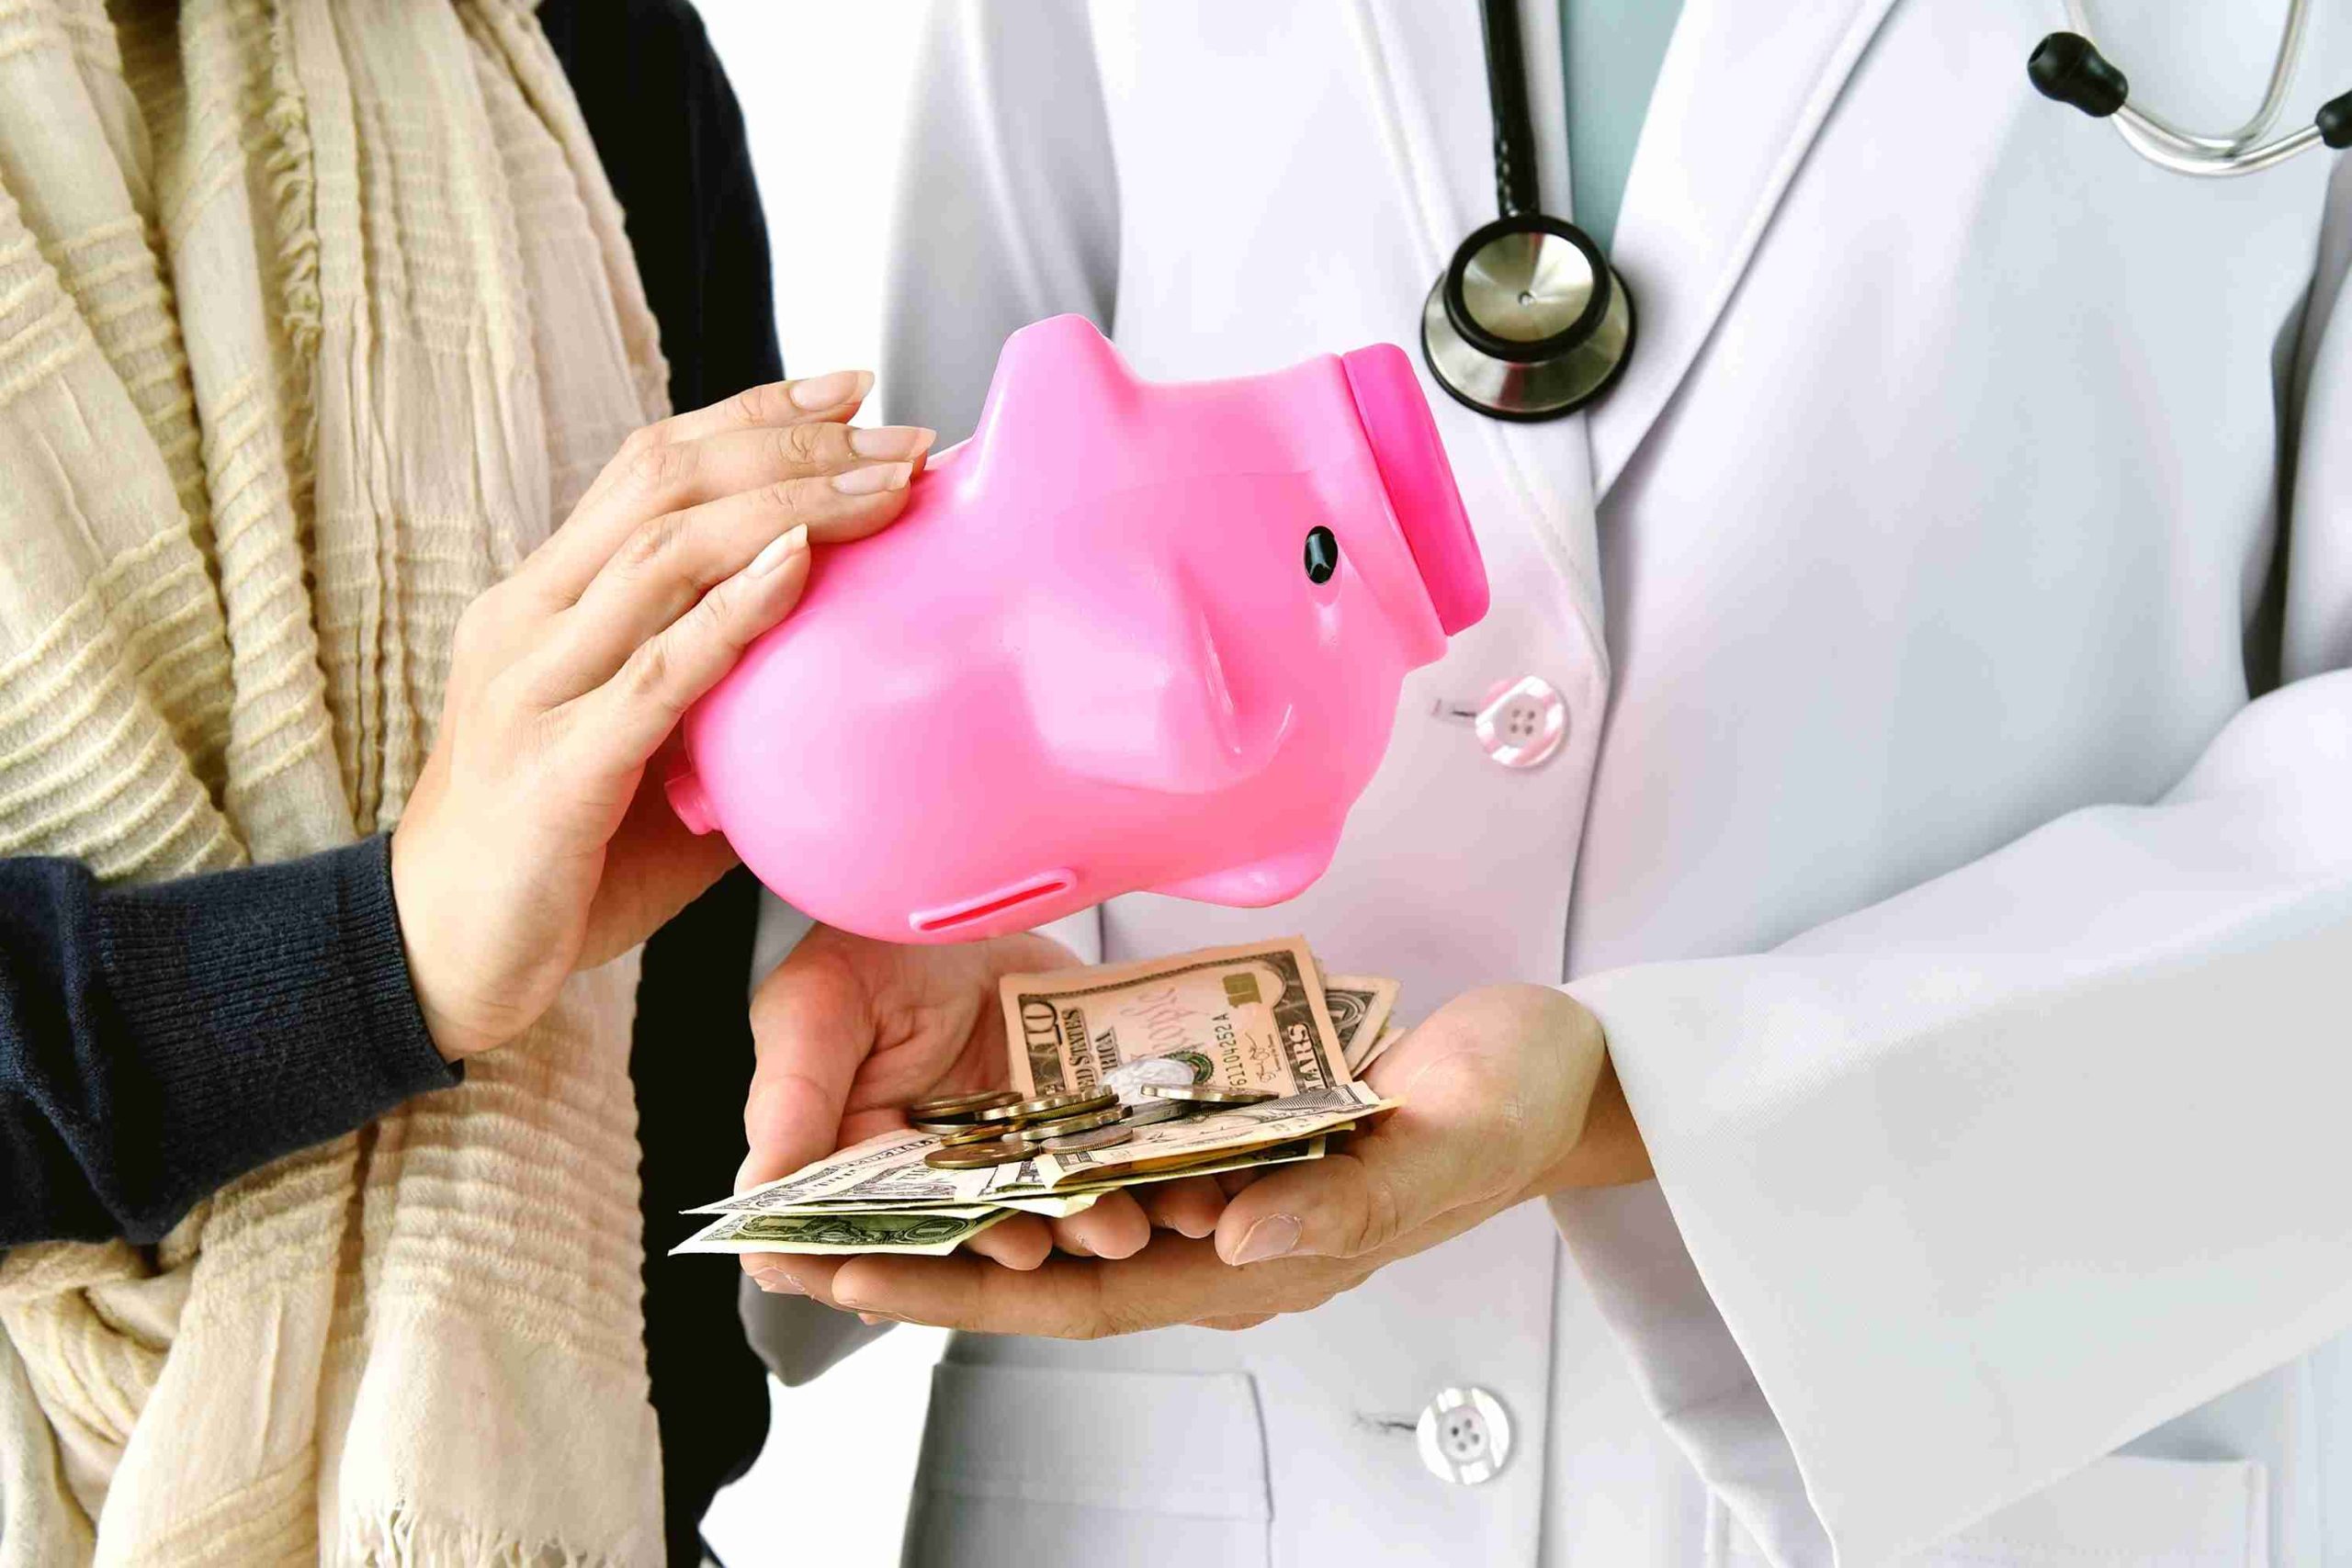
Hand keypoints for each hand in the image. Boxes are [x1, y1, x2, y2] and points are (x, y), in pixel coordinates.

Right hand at [392, 372, 934, 1058]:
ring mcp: (534, 687)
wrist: (437, 961)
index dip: (749, 415)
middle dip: (789, 442)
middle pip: (663, 484)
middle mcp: (529, 620)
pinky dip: (734, 611)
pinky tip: (799, 566)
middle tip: (894, 431)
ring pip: (662, 554)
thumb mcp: (645, 757)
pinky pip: (657, 672)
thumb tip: (840, 677)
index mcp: (544, 602)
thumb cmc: (555, 861)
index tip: (848, 390)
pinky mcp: (556, 768)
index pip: (648, 467)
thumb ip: (721, 702)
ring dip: (788, 507)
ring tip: (881, 487)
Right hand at [737, 927, 1234, 1290]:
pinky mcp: (1080, 1115)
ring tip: (1121, 1228)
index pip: (872, 1235)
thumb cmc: (869, 942)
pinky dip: (1148, 1178)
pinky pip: (1117, 1157)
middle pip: (976, 1232)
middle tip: (1040, 1247)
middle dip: (1013, 1244)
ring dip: (1087, 1224)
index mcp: (860, 1158)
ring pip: (1056, 1205)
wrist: (969, 885)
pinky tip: (1181, 1194)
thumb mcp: (818, 1006)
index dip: (902, 1261)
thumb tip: (755, 1205)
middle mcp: (943, 1168)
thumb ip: (792, 1100)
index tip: (947, 1265)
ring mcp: (1019, 1146)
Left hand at [771, 983, 1650, 1335]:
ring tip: (851, 1181)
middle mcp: (1223, 1240)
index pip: (1077, 1297)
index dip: (961, 1293)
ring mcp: (1223, 1192)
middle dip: (921, 1262)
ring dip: (959, 1203)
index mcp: (1260, 1261)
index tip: (854, 1281)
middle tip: (798, 1241)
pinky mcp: (1228, 1137)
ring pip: (1062, 1215)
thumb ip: (1348, 1207)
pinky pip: (1106, 1155)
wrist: (1557, 1068)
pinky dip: (1028, 1147)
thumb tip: (1232, 1245)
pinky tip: (965, 1119)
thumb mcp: (1448, 1144)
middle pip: (1043, 1267)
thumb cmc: (1512, 1107)